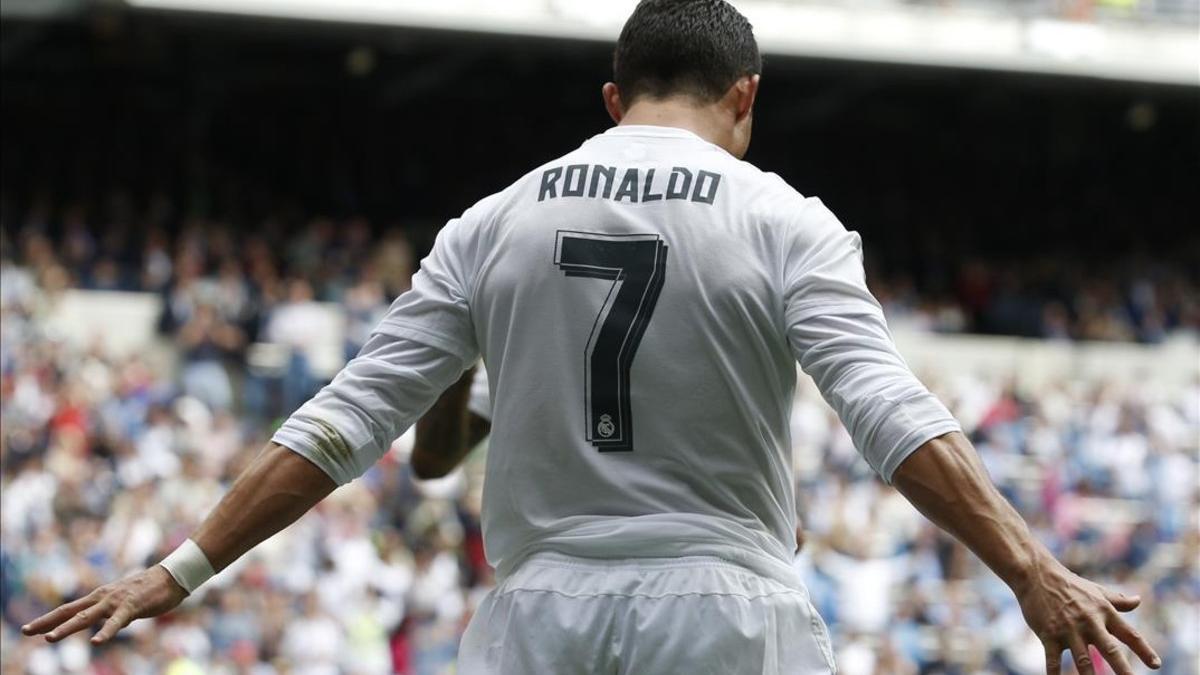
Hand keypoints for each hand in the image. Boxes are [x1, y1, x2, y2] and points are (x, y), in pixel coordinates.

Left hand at [21, 566, 187, 644]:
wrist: (173, 576)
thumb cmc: (152, 590)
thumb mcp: (127, 604)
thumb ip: (116, 614)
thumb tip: (113, 625)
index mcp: (100, 597)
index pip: (69, 609)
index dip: (48, 619)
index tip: (29, 628)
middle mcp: (103, 598)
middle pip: (70, 611)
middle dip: (46, 622)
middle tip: (25, 631)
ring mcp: (116, 602)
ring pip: (87, 617)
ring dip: (67, 628)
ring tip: (50, 639)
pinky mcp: (132, 607)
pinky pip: (117, 622)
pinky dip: (106, 633)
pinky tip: (96, 643)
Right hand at [1014, 559, 1160, 674]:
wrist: (1035, 574)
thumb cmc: (1068, 584)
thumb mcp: (1096, 590)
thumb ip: (1118, 600)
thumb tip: (1138, 601)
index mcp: (1104, 611)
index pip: (1129, 634)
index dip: (1144, 650)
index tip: (1156, 665)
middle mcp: (1089, 622)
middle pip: (1110, 651)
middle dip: (1122, 669)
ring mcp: (1068, 629)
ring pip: (1083, 660)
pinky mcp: (1049, 634)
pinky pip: (1053, 660)